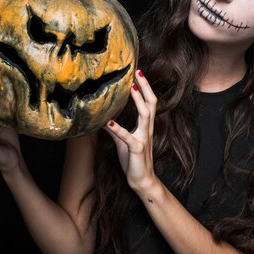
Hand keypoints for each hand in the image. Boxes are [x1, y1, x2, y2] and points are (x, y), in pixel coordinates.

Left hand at [103, 70, 157, 192]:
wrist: (143, 181)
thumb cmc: (133, 161)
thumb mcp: (123, 142)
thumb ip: (115, 129)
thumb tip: (102, 118)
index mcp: (145, 126)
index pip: (149, 102)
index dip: (145, 87)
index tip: (139, 73)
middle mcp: (147, 129)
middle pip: (151, 103)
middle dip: (145, 87)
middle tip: (138, 72)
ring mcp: (143, 138)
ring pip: (145, 115)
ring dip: (138, 100)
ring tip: (130, 88)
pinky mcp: (136, 148)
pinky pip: (127, 136)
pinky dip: (117, 128)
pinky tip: (108, 121)